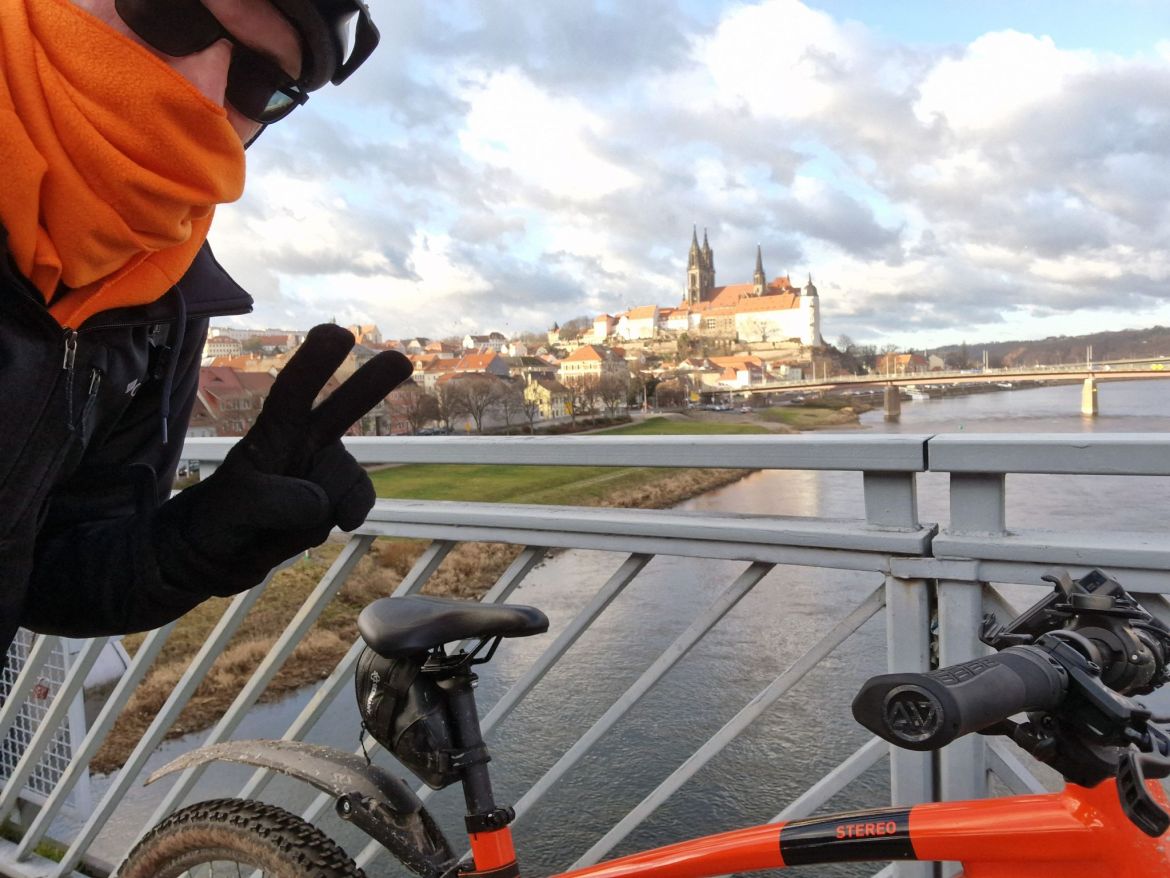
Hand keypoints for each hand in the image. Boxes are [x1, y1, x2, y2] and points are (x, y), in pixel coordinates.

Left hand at [153, 324, 412, 595]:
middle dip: (372, 382)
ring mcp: (325, 469)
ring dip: (327, 503)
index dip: (316, 361)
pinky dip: (351, 513)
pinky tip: (338, 524)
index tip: (338, 335)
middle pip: (344, 407)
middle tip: (401, 359)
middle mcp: (306, 440)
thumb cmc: (217, 518)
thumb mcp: (235, 506)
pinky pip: (359, 500)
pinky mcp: (338, 498)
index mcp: (274, 430)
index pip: (295, 389)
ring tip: (287, 521)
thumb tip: (324, 504)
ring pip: (348, 475)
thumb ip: (277, 500)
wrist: (221, 556)